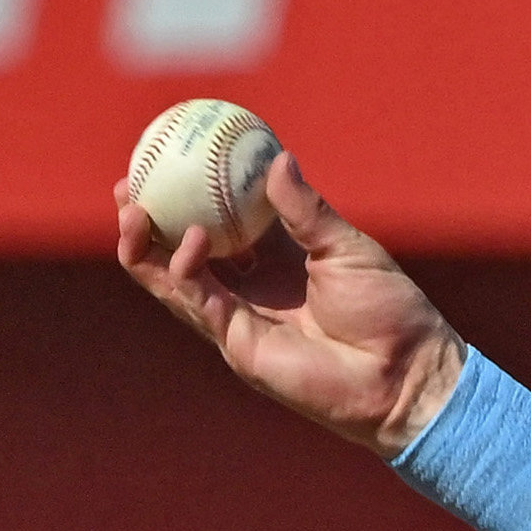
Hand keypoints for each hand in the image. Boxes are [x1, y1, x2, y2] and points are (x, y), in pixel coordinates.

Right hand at [114, 125, 459, 457]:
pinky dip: (186, 273)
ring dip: (146, 248)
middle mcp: (249, 288)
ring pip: (173, 282)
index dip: (186, 194)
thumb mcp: (346, 246)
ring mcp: (239, 319)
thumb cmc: (387, 310)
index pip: (217, 220)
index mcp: (274, 259)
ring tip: (132, 209)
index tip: (164, 159)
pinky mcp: (239, 346)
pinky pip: (200, 304)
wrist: (404, 373)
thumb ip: (306, 208)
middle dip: (145, 223)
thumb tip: (278, 158)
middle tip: (126, 184)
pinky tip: (187, 239)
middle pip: (179, 252)